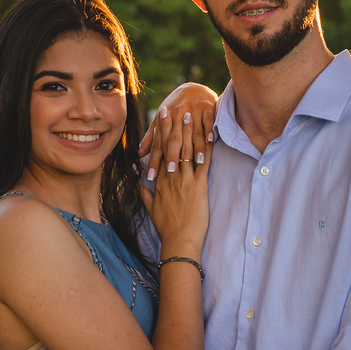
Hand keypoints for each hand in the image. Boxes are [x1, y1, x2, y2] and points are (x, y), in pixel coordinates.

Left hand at [140, 82, 217, 172]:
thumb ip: (152, 138)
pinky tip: (211, 141)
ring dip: (196, 147)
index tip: (151, 175)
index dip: (154, 160)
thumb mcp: (161, 120)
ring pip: (194, 132)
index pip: (158, 143)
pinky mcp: (208, 108)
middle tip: (171, 170)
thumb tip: (139, 154)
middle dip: (172, 154)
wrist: (194, 88)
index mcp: (164, 119)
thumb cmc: (175, 108)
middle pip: (175, 139)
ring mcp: (193, 111)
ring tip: (196, 161)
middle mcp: (177, 115)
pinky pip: (209, 121)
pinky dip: (210, 130)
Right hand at [140, 104, 211, 257]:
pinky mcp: (199, 187)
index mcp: (160, 181)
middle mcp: (170, 177)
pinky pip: (203, 163)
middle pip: (170, 146)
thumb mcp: (152, 210)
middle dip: (172, 125)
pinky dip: (206, 148)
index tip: (160, 119)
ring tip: (190, 114)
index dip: (160, 133)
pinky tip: (209, 135)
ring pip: (186, 150)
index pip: (158, 151)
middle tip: (173, 108)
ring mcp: (185, 181)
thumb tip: (140, 187)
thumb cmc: (167, 228)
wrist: (179, 241)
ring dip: (189, 131)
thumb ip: (145, 196)